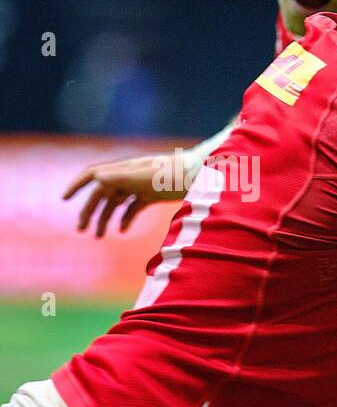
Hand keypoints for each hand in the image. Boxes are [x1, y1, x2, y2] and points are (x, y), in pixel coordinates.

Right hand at [62, 153, 183, 236]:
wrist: (202, 175)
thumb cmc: (175, 174)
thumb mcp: (147, 177)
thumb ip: (122, 178)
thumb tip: (97, 178)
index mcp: (124, 170)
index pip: (93, 175)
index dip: (77, 185)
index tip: (64, 198)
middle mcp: (129, 176)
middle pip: (102, 194)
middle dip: (90, 211)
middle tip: (81, 230)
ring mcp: (141, 186)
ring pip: (116, 203)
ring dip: (105, 218)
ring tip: (98, 236)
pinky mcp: (152, 195)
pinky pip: (133, 208)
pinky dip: (126, 218)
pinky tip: (122, 231)